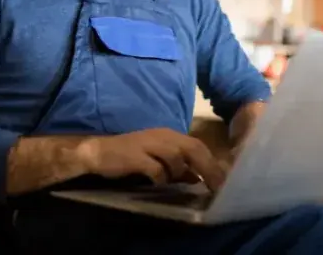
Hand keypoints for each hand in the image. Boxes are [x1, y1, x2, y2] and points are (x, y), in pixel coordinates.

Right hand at [78, 128, 226, 190]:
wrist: (99, 151)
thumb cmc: (130, 156)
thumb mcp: (157, 160)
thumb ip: (177, 167)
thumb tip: (196, 177)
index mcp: (170, 135)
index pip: (198, 145)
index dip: (212, 163)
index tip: (223, 181)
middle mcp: (162, 136)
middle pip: (192, 148)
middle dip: (207, 168)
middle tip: (216, 186)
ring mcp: (149, 144)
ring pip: (176, 156)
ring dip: (179, 172)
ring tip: (172, 181)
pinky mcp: (136, 156)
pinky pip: (155, 168)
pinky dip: (160, 177)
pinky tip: (156, 182)